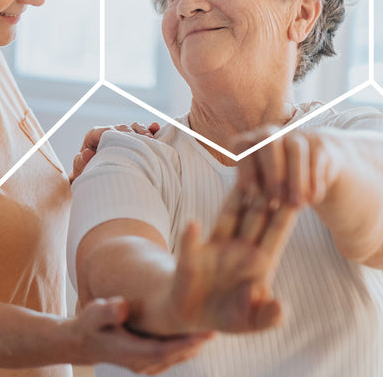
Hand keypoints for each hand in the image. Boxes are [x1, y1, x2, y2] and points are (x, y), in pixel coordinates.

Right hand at [67, 297, 211, 374]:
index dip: (184, 342)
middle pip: (175, 355)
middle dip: (197, 341)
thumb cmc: (91, 325)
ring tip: (212, 325)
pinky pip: (173, 356)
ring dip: (195, 344)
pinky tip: (197, 332)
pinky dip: (187, 345)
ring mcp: (146, 366)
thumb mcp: (93, 314)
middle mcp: (141, 363)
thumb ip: (106, 311)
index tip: (204, 332)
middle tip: (217, 323)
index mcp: (129, 353)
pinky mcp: (151, 363)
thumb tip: (122, 305)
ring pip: (177, 356)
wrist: (85, 342)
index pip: (162, 350)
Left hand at [72, 121, 160, 180]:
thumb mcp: (80, 170)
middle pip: (122, 128)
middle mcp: (108, 132)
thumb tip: (87, 153)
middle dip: (132, 133)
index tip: (126, 140)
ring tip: (151, 139)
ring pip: (133, 127)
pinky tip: (156, 129)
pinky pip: (141, 131)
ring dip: (143, 132)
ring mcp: (121, 135)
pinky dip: (149, 130)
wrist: (95, 180)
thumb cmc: (86, 174)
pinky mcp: (132, 140)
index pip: (106, 131)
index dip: (116, 134)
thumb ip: (81, 162)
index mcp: (93, 135)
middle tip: (143, 141)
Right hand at [144, 184, 296, 335]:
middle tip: (276, 167)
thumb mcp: (252, 322)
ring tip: (242, 176)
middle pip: (255, 216)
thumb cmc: (228, 316)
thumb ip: (269, 316)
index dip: (286, 213)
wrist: (192, 315)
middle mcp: (240, 248)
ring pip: (228, 216)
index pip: (276, 232)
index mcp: (260, 262)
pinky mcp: (192, 255)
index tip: (299, 191)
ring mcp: (216, 247)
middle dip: (266, 194)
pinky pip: (191, 243)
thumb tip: (281, 306)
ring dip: (235, 198)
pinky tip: (194, 225)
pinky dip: (192, 235)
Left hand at [233, 127, 338, 207]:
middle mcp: (272, 134)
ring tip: (297, 204)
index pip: (243, 145)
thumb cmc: (278, 181)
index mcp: (252, 142)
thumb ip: (255, 188)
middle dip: (272, 171)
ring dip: (296, 178)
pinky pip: (316, 159)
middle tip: (276, 198)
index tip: (252, 192)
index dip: (246, 166)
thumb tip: (251, 204)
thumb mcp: (262, 184)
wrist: (314, 166)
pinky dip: (314, 181)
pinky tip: (312, 199)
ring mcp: (296, 136)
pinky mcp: (320, 143)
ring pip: (295, 150)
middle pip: (269, 142)